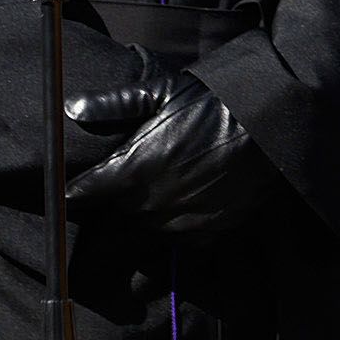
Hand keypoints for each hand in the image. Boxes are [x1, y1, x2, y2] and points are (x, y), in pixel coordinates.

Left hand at [66, 70, 279, 235]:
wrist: (272, 123)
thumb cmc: (217, 101)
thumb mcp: (165, 90)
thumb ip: (116, 103)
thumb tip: (71, 108)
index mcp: (133, 166)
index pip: (85, 194)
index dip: (72, 196)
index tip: (68, 197)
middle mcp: (151, 201)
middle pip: (109, 224)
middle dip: (101, 222)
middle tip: (95, 224)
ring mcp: (180, 220)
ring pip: (141, 238)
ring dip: (134, 233)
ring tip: (133, 227)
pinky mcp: (210, 232)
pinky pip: (179, 249)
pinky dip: (170, 244)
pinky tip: (170, 234)